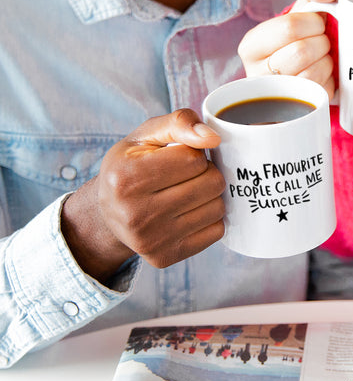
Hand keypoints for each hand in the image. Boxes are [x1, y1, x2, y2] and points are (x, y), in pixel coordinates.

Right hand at [61, 109, 224, 281]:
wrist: (107, 211)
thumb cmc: (131, 165)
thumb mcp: (147, 135)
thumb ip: (180, 123)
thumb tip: (213, 138)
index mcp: (126, 178)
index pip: (194, 159)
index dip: (193, 153)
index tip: (178, 157)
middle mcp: (135, 214)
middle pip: (211, 182)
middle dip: (206, 172)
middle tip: (186, 175)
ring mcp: (150, 240)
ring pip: (217, 207)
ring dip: (209, 195)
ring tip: (187, 191)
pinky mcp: (164, 257)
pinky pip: (216, 231)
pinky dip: (209, 218)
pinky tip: (188, 212)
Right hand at [238, 0, 338, 98]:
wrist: (305, 70)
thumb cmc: (301, 38)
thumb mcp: (302, 11)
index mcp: (251, 45)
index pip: (289, 27)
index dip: (314, 23)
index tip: (317, 24)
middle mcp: (256, 73)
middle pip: (301, 52)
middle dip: (322, 42)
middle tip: (322, 41)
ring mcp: (275, 96)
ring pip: (312, 75)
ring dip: (327, 61)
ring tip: (323, 56)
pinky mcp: (295, 111)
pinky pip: (322, 92)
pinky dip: (331, 80)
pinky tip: (324, 73)